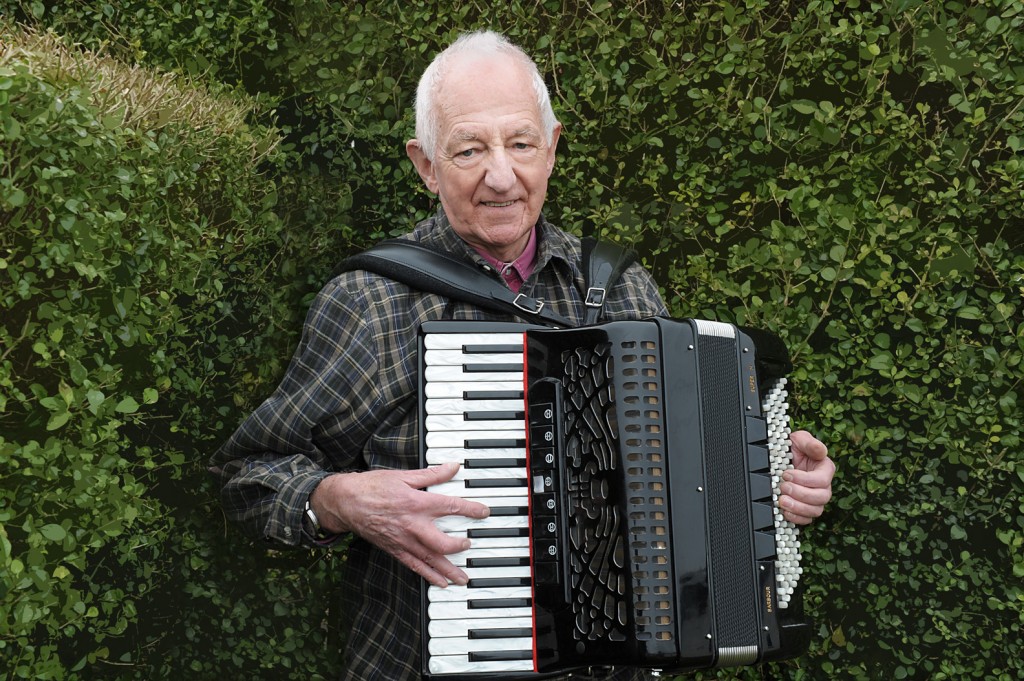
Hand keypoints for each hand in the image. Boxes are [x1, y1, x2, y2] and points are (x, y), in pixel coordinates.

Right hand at [310, 462, 489, 587]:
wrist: (346, 502)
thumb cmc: (373, 487)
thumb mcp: (404, 475)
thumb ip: (432, 474)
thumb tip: (453, 467)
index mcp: (416, 503)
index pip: (451, 507)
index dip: (471, 510)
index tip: (484, 512)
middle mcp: (412, 525)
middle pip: (443, 542)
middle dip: (460, 546)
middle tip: (470, 544)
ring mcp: (403, 541)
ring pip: (430, 560)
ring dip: (449, 570)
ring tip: (464, 579)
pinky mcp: (395, 550)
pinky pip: (415, 567)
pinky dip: (429, 576)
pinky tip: (440, 583)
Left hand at [778, 430, 834, 524]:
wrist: (780, 459)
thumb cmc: (793, 448)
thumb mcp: (799, 439)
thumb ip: (809, 443)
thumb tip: (820, 450)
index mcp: (825, 469)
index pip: (822, 480)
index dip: (805, 479)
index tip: (786, 474)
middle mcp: (823, 486)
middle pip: (821, 497)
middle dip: (801, 494)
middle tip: (783, 487)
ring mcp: (815, 499)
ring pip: (815, 510)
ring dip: (798, 508)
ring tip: (782, 500)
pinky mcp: (805, 508)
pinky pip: (807, 519)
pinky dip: (796, 518)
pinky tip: (785, 511)